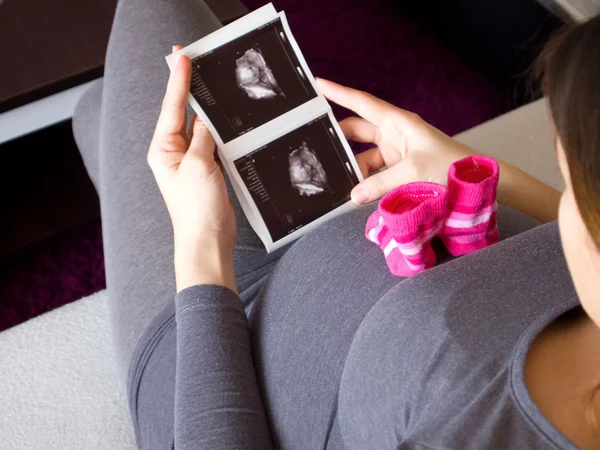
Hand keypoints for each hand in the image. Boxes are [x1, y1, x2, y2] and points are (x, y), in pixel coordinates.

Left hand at [148, 46, 236, 291]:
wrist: (207, 240)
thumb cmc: (196, 208)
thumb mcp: (200, 165)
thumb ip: (203, 136)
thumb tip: (205, 116)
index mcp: (163, 150)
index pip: (172, 107)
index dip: (179, 81)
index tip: (183, 57)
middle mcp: (173, 153)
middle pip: (183, 113)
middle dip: (190, 89)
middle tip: (196, 61)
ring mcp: (190, 162)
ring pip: (199, 127)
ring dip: (207, 110)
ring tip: (213, 84)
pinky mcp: (206, 170)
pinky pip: (211, 143)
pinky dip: (218, 130)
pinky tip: (226, 118)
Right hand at [317, 78, 478, 203]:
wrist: (476, 183)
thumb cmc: (451, 167)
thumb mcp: (412, 173)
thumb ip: (379, 184)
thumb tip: (354, 195)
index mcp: (397, 122)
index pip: (360, 103)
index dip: (338, 93)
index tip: (317, 85)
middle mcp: (394, 133)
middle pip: (356, 130)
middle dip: (339, 139)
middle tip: (317, 146)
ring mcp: (395, 152)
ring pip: (363, 155)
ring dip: (353, 168)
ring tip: (340, 182)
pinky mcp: (398, 169)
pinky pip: (373, 172)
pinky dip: (365, 181)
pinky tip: (357, 192)